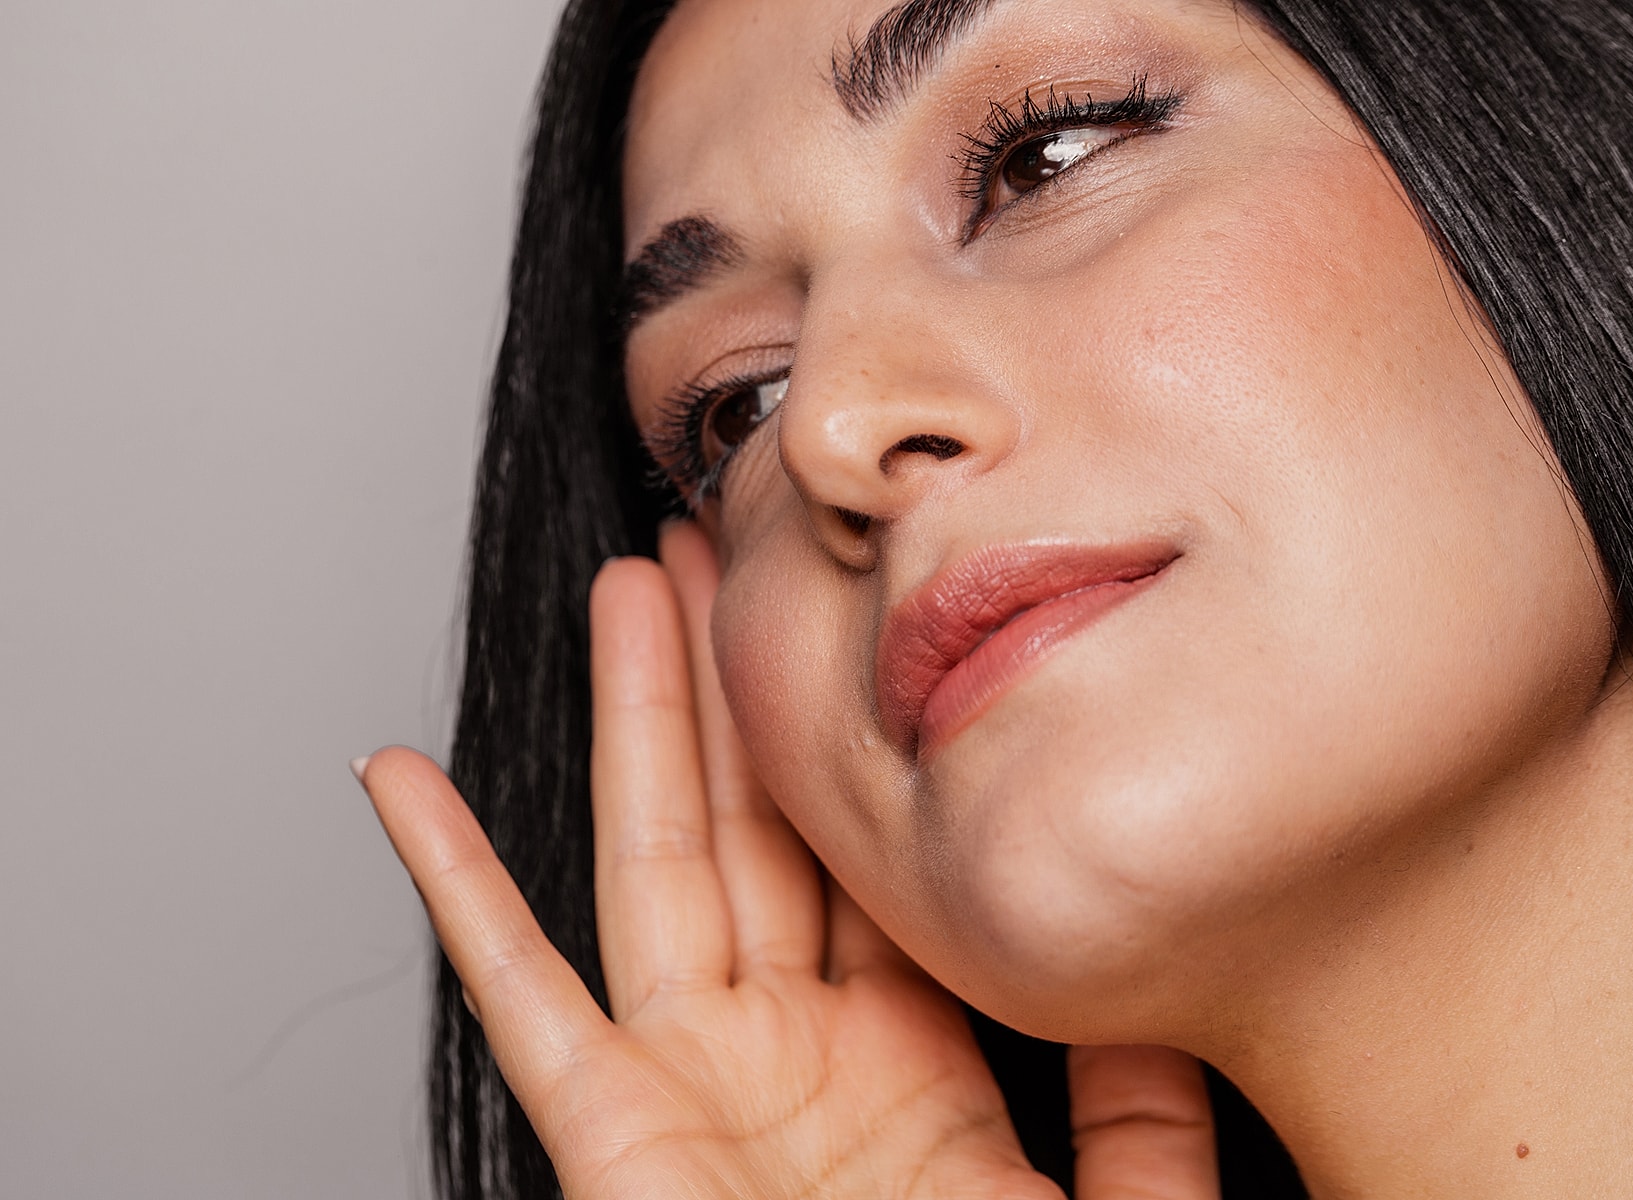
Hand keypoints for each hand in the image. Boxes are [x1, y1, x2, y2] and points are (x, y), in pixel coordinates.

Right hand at [358, 523, 1220, 1198]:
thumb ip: (1140, 1117)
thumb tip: (1166, 996)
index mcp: (910, 1059)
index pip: (871, 862)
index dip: (861, 742)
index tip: (861, 627)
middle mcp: (797, 1050)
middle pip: (760, 826)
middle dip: (738, 686)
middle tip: (727, 550)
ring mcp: (696, 1081)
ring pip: (655, 859)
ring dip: (634, 723)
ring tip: (627, 590)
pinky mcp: (611, 1134)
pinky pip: (517, 992)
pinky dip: (453, 885)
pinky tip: (405, 784)